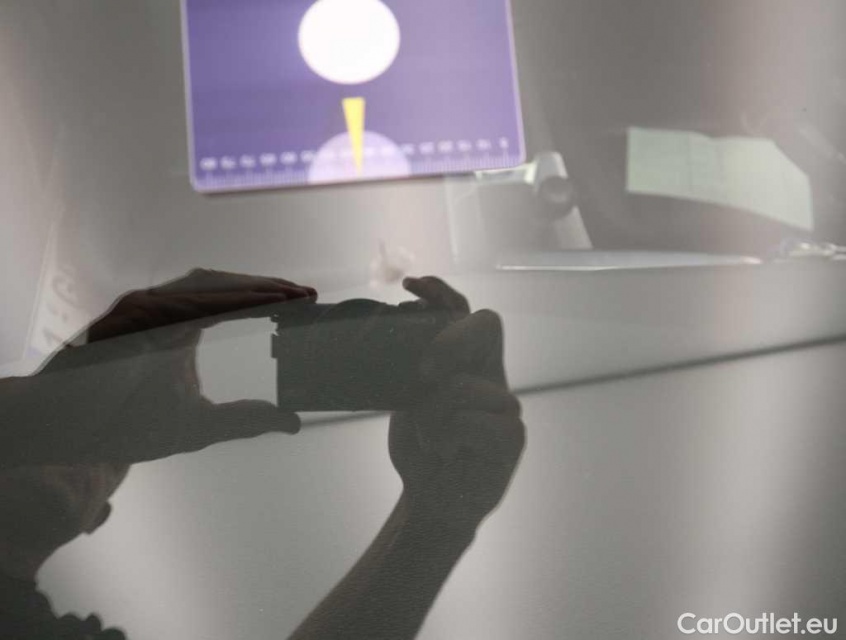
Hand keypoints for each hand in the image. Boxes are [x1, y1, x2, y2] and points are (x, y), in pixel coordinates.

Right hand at [41, 269, 315, 463]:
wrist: (66, 436)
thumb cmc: (123, 425)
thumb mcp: (199, 426)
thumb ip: (244, 420)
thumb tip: (291, 422)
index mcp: (177, 325)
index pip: (230, 301)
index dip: (268, 298)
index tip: (307, 303)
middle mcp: (160, 309)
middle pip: (223, 285)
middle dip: (268, 288)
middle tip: (309, 295)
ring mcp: (143, 310)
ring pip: (207, 287)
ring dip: (252, 289)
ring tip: (291, 297)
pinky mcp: (131, 320)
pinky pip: (185, 304)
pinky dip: (224, 303)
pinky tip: (259, 306)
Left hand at [389, 277, 524, 535]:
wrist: (432, 500)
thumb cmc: (422, 447)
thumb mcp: (407, 398)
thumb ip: (412, 363)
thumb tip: (405, 318)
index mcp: (466, 362)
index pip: (464, 312)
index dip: (443, 292)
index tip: (411, 286)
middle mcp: (490, 375)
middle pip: (487, 324)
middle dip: (452, 339)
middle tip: (425, 370)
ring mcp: (506, 406)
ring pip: (465, 385)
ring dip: (433, 414)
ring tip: (431, 439)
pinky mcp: (512, 438)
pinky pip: (474, 421)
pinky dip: (448, 436)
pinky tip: (447, 452)